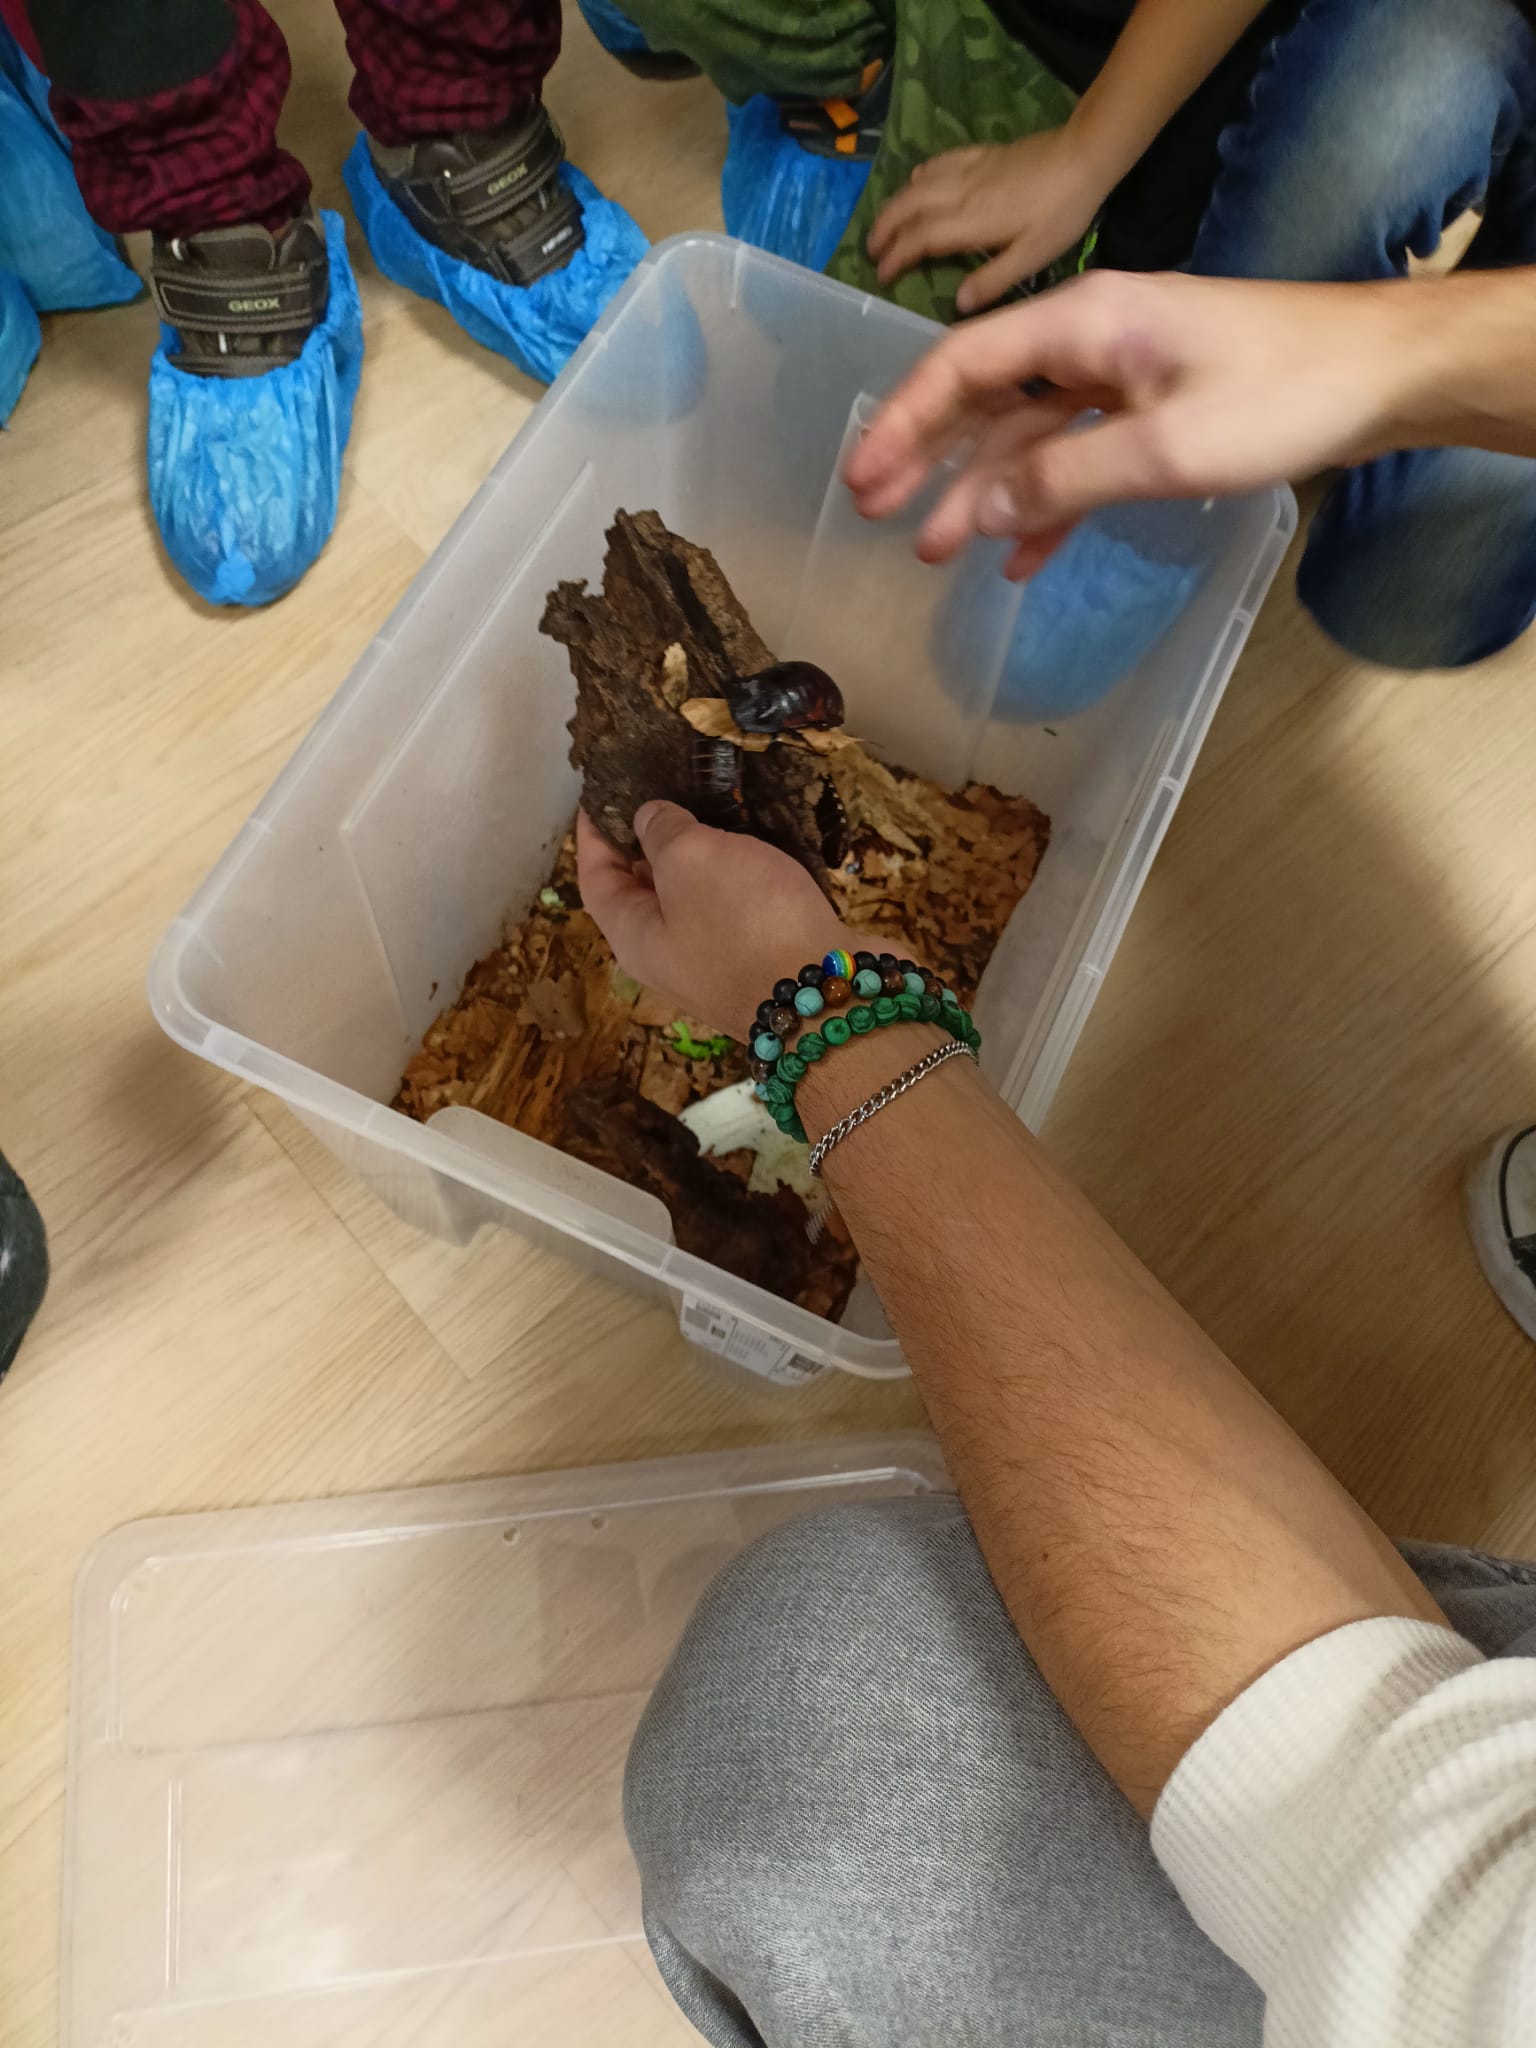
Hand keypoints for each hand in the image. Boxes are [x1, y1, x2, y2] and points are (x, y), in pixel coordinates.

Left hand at [576, 804, 856, 1042]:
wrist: (829, 996)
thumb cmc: (744, 923)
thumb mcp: (690, 860)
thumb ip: (663, 832)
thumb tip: (649, 821)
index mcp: (634, 936)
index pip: (596, 880)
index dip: (593, 836)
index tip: (600, 793)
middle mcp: (669, 956)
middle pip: (644, 894)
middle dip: (648, 843)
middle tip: (663, 791)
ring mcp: (719, 963)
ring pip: (696, 900)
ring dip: (702, 857)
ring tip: (714, 806)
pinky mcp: (765, 960)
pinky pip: (740, 909)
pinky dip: (742, 876)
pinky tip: (760, 847)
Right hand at [845, 271, 1426, 577]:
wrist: (1380, 376)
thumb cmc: (1279, 397)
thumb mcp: (1162, 450)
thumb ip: (1061, 480)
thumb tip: (975, 513)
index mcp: (1084, 323)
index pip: (963, 365)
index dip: (904, 422)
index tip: (861, 478)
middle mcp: (1092, 338)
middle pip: (985, 397)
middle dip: (928, 457)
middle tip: (875, 515)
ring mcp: (1123, 372)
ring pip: (1029, 434)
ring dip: (984, 493)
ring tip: (935, 552)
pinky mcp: (1153, 405)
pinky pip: (1078, 454)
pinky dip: (1047, 504)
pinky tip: (1019, 557)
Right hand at [867, 129, 1105, 313]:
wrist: (1084, 156)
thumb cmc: (1061, 212)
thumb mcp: (1033, 257)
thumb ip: (993, 280)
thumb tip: (958, 303)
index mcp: (971, 223)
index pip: (921, 239)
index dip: (896, 257)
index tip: (881, 274)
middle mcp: (961, 193)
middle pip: (909, 208)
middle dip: (885, 229)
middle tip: (870, 250)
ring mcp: (970, 170)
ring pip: (919, 185)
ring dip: (896, 203)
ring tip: (884, 222)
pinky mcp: (982, 154)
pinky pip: (940, 162)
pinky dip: (921, 174)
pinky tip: (915, 181)